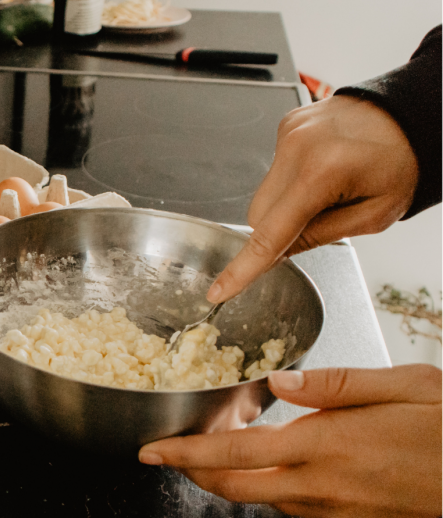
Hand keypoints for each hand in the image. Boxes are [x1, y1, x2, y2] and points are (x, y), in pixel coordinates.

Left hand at [138, 365, 441, 517]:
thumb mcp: (407, 388)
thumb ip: (337, 384)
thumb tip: (280, 382)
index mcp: (325, 445)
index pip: (232, 454)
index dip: (185, 455)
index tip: (152, 451)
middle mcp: (319, 487)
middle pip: (233, 488)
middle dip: (196, 473)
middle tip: (175, 456)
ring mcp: (334, 517)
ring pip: (268, 498)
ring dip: (247, 477)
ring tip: (250, 448)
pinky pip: (306, 509)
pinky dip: (294, 488)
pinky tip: (318, 467)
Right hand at [207, 95, 419, 303]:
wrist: (410, 116)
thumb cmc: (400, 164)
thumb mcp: (372, 215)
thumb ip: (319, 236)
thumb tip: (276, 253)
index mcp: (324, 172)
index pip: (271, 234)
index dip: (243, 269)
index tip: (219, 290)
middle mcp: (299, 148)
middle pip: (258, 216)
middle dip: (277, 230)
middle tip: (318, 220)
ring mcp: (289, 134)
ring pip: (262, 195)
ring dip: (284, 205)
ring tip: (324, 189)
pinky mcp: (286, 126)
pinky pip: (272, 171)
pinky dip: (289, 181)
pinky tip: (319, 170)